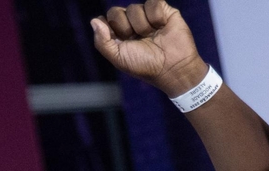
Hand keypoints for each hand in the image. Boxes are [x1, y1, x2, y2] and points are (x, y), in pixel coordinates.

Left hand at [92, 0, 208, 96]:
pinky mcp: (163, 10)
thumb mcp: (119, 58)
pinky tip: (162, 27)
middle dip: (125, 28)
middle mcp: (131, 23)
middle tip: (138, 40)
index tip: (122, 42)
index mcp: (119, 34)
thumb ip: (102, 42)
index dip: (112, 29)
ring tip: (153, 36)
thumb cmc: (145, 66)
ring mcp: (147, 16)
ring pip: (134, 8)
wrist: (173, 67)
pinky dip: (156, 17)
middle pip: (115, 12)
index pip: (106, 19)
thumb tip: (94, 20)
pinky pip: (152, 3)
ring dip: (142, 26)